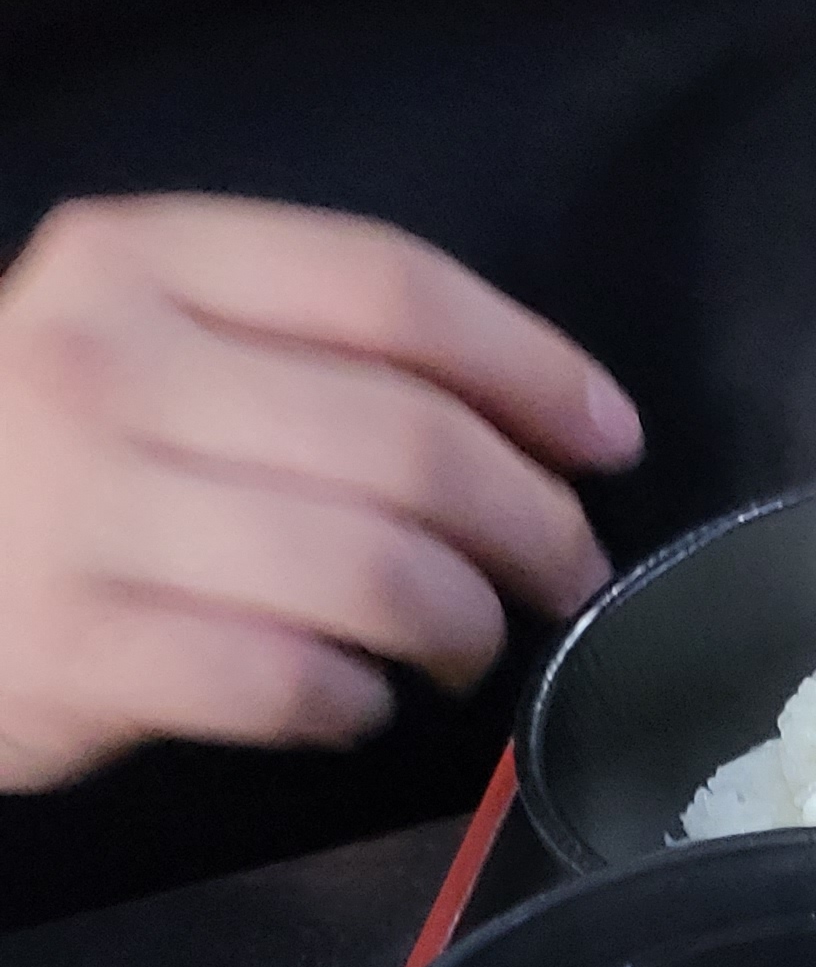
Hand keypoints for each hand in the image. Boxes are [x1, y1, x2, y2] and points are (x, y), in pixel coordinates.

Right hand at [0, 196, 642, 794]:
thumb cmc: (45, 458)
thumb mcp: (142, 345)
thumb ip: (305, 350)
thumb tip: (536, 422)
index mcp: (139, 263)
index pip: (391, 289)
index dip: (532, 370)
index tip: (609, 440)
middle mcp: (103, 368)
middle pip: (412, 446)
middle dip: (533, 526)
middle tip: (564, 573)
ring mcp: (83, 513)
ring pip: (377, 573)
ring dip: (465, 627)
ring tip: (465, 644)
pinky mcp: (80, 651)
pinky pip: (296, 683)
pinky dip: (358, 702)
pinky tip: (353, 696)